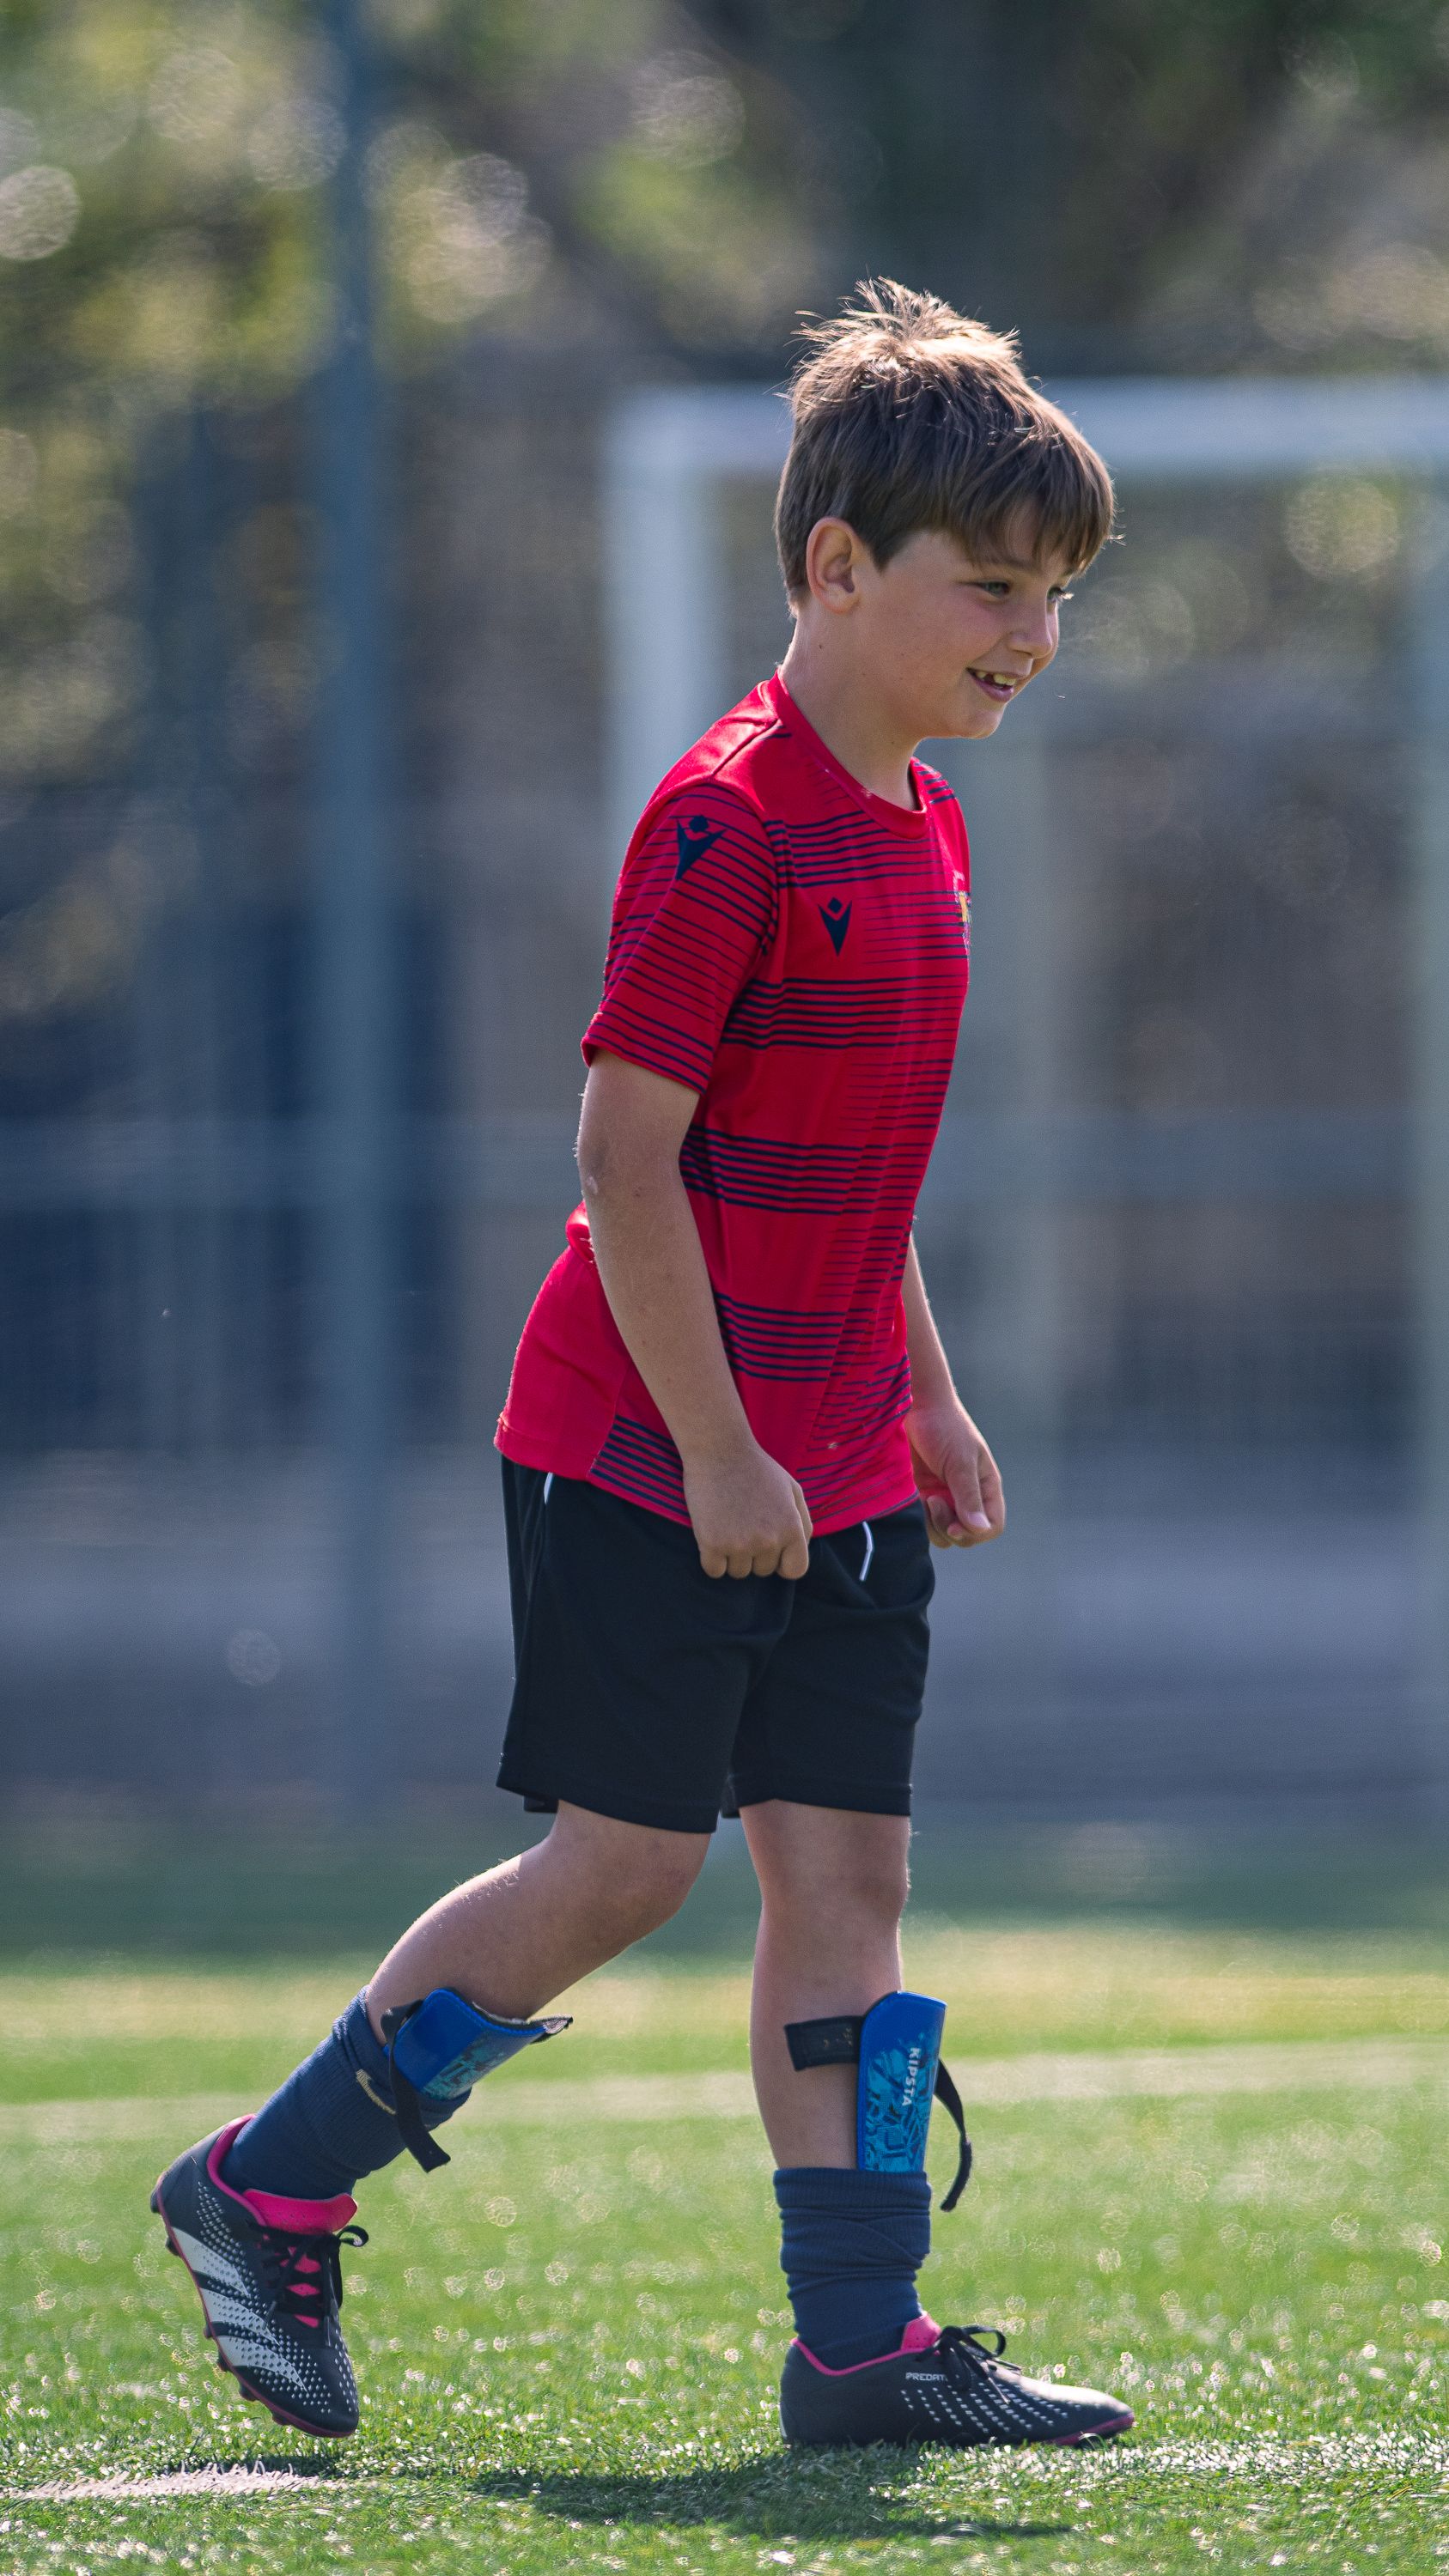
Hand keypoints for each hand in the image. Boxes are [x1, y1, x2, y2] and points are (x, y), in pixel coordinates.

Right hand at [682, 1440, 812, 1579]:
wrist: (719, 1449)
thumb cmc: (757, 1468)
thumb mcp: (793, 1490)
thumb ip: (804, 1523)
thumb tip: (801, 1551)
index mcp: (792, 1528)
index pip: (795, 1570)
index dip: (782, 1562)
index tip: (770, 1549)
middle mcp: (769, 1540)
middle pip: (763, 1571)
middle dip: (755, 1554)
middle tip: (743, 1524)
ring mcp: (740, 1543)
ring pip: (738, 1572)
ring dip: (732, 1556)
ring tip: (728, 1525)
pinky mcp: (712, 1543)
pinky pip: (714, 1571)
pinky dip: (712, 1559)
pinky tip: (712, 1534)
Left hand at [904, 1398, 1004, 1549]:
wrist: (916, 1409)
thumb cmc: (944, 1428)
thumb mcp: (959, 1462)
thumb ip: (968, 1497)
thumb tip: (980, 1529)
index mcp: (986, 1487)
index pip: (992, 1526)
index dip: (976, 1534)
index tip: (955, 1526)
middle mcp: (968, 1496)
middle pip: (967, 1535)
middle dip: (950, 1528)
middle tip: (934, 1501)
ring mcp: (946, 1497)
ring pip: (945, 1533)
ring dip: (934, 1524)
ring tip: (926, 1497)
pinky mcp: (925, 1495)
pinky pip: (926, 1522)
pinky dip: (921, 1519)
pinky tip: (916, 1498)